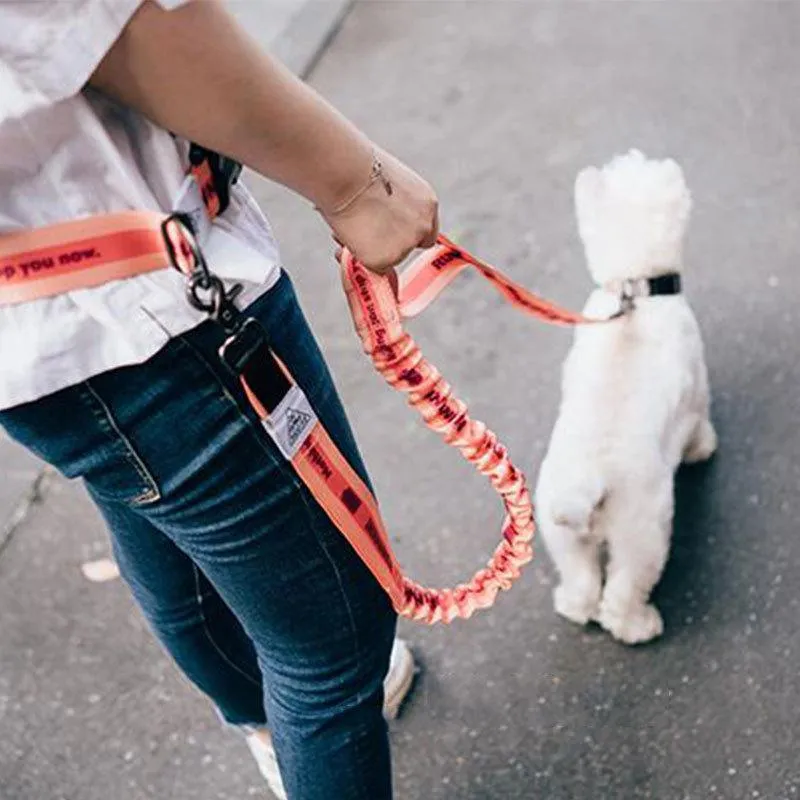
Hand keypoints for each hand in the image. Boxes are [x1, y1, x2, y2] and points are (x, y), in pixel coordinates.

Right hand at [321, 148, 438, 275]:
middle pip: (409, 247)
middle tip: (366, 231)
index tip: (391, 233)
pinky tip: (349, 232)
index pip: (426, 230)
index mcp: (427, 203)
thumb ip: (394, 206)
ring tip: (352, 224)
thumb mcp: (389, 184)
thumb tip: (379, 220)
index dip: (406, 233)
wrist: (346, 174)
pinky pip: (371, 265)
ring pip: (389, 257)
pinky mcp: (385, 260)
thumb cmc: (358, 169)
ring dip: (372, 248)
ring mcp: (406, 246)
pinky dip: (359, 255)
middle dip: (390, 243)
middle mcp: (423, 227)